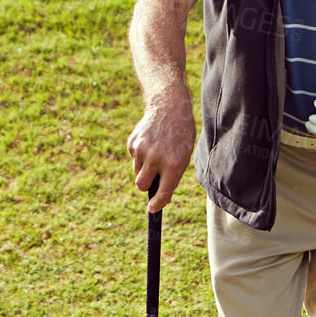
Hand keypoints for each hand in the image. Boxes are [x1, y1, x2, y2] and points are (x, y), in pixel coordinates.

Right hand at [127, 97, 195, 213]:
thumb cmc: (180, 136)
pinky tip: (150, 142)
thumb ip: (172, 176)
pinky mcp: (132, 143)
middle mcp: (156, 159)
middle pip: (141, 186)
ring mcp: (142, 150)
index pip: (163, 193)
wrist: (169, 108)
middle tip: (153, 175)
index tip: (152, 209)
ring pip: (137, 172)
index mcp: (173, 165)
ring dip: (144, 167)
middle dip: (146, 184)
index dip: (157, 204)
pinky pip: (134, 158)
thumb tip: (159, 197)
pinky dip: (140, 155)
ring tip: (156, 151)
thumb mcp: (183, 156)